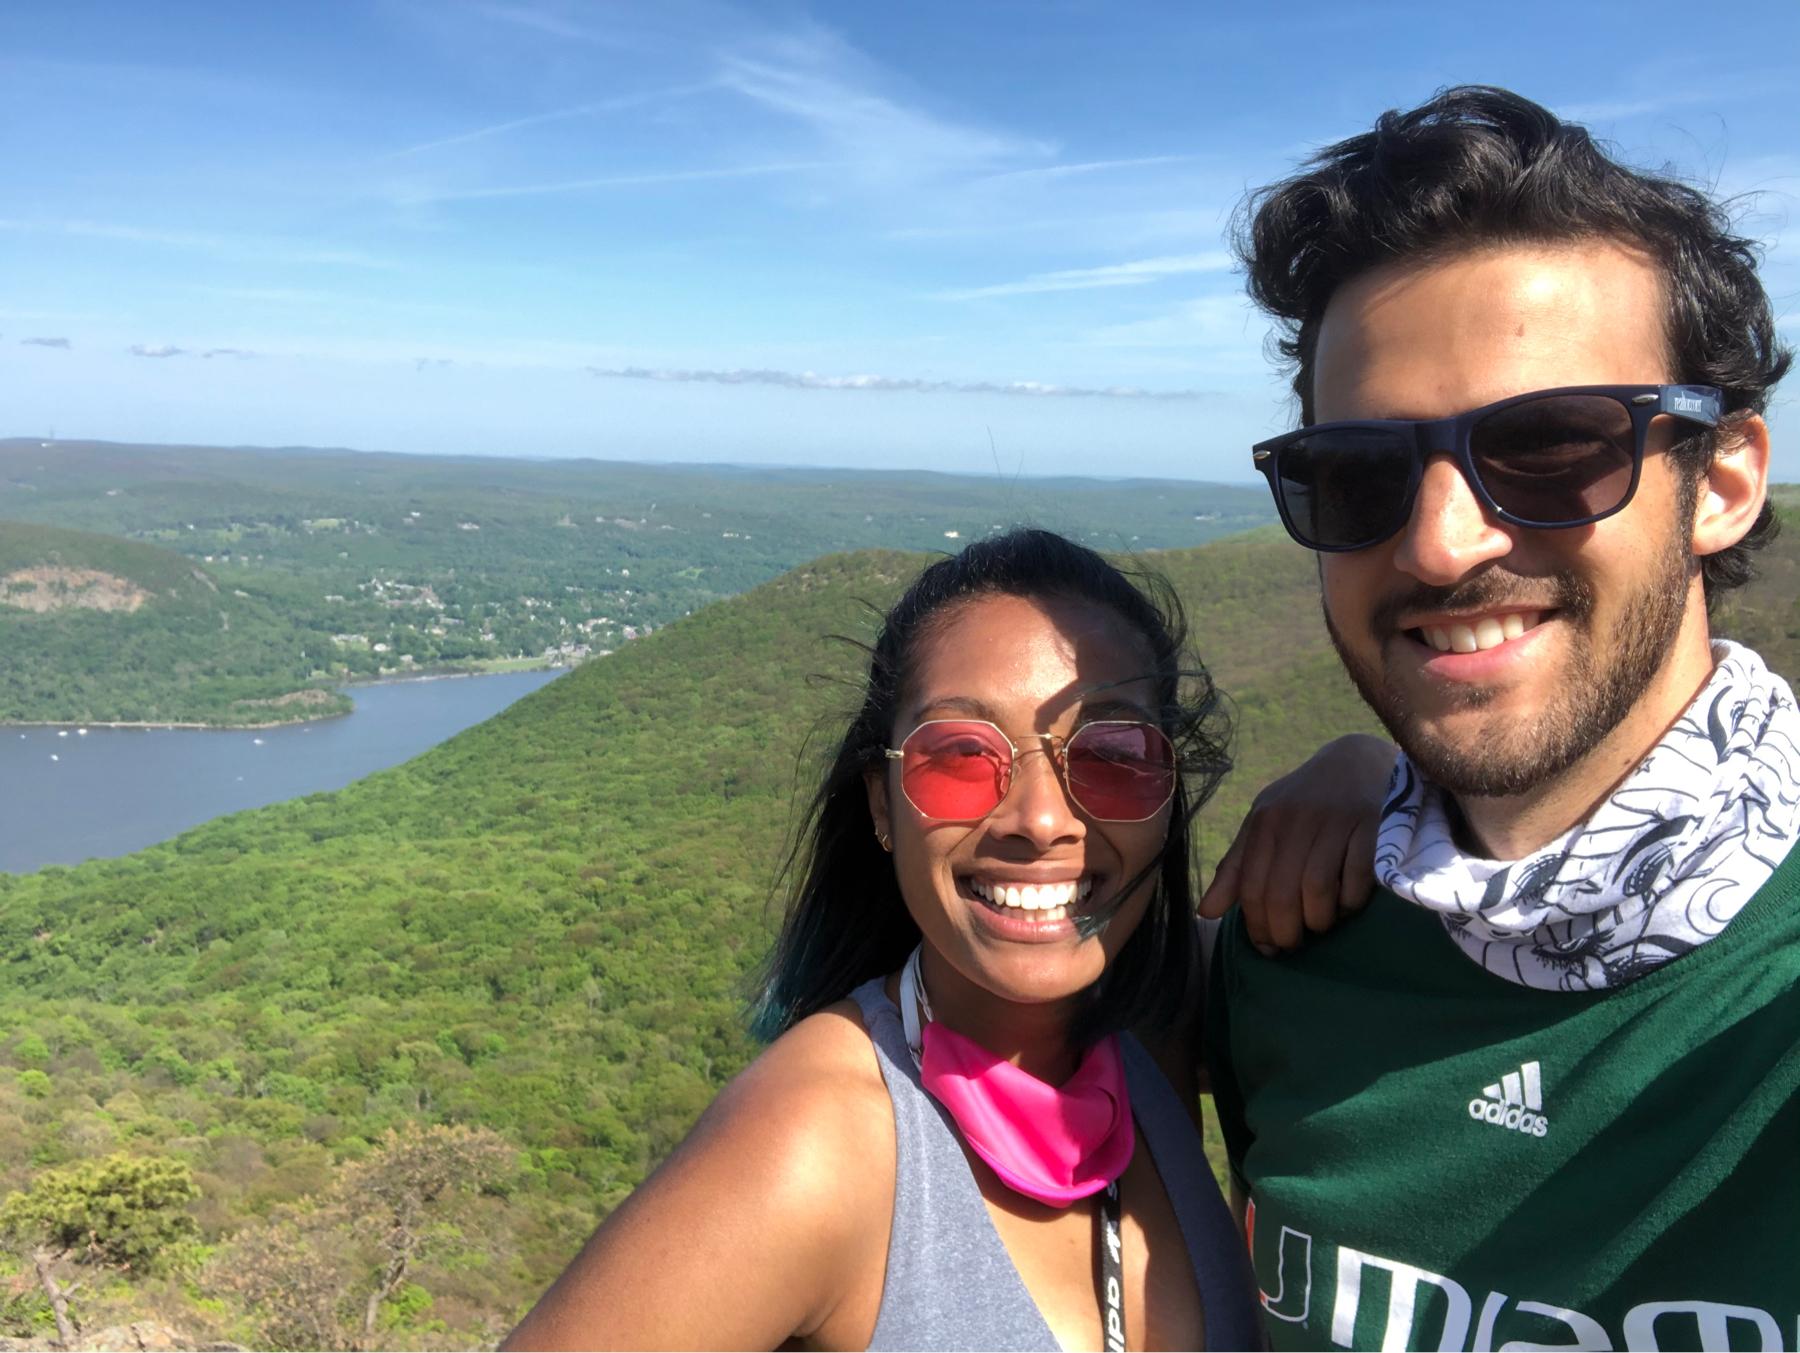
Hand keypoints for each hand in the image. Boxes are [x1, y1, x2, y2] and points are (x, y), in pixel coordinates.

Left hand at [1198, 734, 1393, 952]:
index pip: (1251, 886)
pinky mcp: (1372, 828)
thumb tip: (1206, 912)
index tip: (1266, 948)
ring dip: (1317, 920)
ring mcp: (1335, 823)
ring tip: (1319, 926)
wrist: (1358, 760)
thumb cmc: (1305, 801)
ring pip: (1317, 890)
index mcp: (1265, 821)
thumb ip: (1237, 867)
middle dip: (1285, 932)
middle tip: (1292, 946)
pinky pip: (1356, 880)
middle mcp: (1296, 820)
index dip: (1256, 925)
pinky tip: (1346, 906)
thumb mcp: (1265, 824)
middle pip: (1281, 893)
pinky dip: (1350, 903)